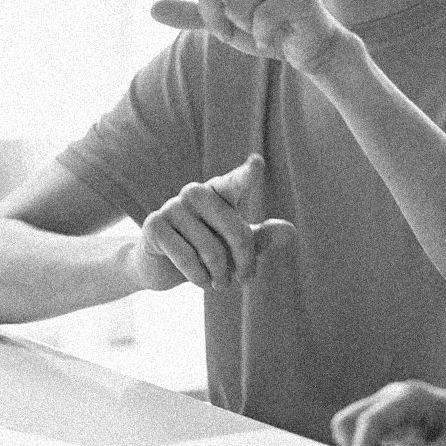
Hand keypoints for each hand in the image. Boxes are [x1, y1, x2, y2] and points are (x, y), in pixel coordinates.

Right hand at [134, 154, 296, 290]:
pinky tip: (202, 282)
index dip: (247, 174)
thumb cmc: (206, 249)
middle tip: (244, 279)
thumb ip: (262, 237)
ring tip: (219, 283)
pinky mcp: (154, 225)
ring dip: (220, 275)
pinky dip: (199, 278)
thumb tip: (291, 231)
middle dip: (245, 261)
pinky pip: (187, 258)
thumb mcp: (237, 245)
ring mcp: (172, 206)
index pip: (236, 182)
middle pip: (235, 229)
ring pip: (211, 250)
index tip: (258, 163)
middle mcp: (195, 193)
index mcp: (218, 192)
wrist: (160, 265)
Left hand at [150, 0, 351, 74]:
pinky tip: (277, 36)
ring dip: (244, 30)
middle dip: (217, 19)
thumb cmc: (263, 30)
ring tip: (264, 30)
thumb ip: (193, 15)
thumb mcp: (224, 24)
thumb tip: (152, 9)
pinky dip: (262, 37)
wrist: (303, 49)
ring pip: (237, 5)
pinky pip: (262, 17)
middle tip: (241, 28)